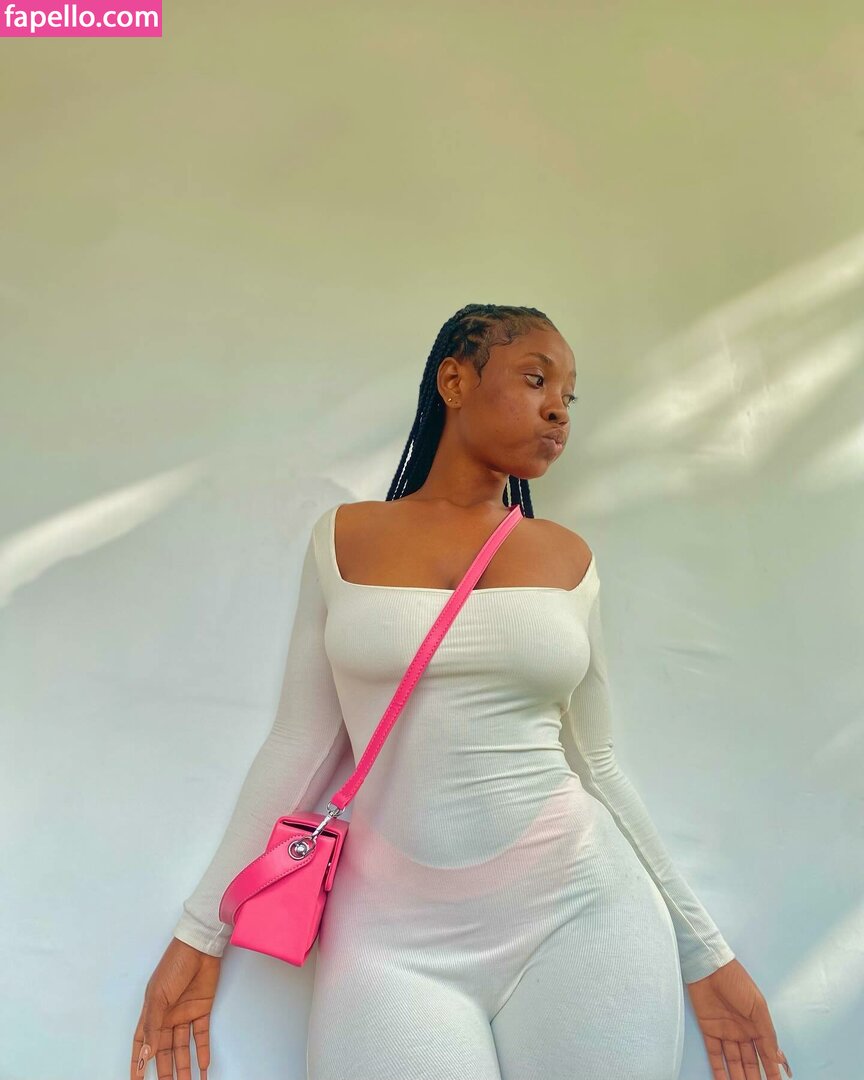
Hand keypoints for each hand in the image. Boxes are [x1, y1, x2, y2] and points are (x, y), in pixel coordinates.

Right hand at [130, 937, 221, 1078]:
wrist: (200, 948)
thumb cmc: (174, 966)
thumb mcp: (159, 996)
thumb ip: (153, 1026)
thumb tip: (146, 1054)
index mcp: (152, 1012)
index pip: (142, 1044)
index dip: (139, 1062)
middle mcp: (167, 1016)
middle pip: (164, 1051)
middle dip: (165, 1072)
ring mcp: (184, 1014)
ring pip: (183, 1047)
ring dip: (186, 1066)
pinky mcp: (202, 1010)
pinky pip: (201, 1036)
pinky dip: (202, 1051)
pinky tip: (204, 1066)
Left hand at [686, 957, 791, 1079]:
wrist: (709, 967)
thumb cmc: (737, 982)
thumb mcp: (757, 1007)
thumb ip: (766, 1034)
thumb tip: (777, 1058)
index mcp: (757, 1025)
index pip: (766, 1055)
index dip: (771, 1071)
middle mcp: (742, 1032)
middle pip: (750, 1062)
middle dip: (754, 1078)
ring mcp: (725, 1032)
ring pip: (733, 1062)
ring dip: (737, 1077)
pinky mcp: (708, 1030)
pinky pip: (714, 1054)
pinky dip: (718, 1070)